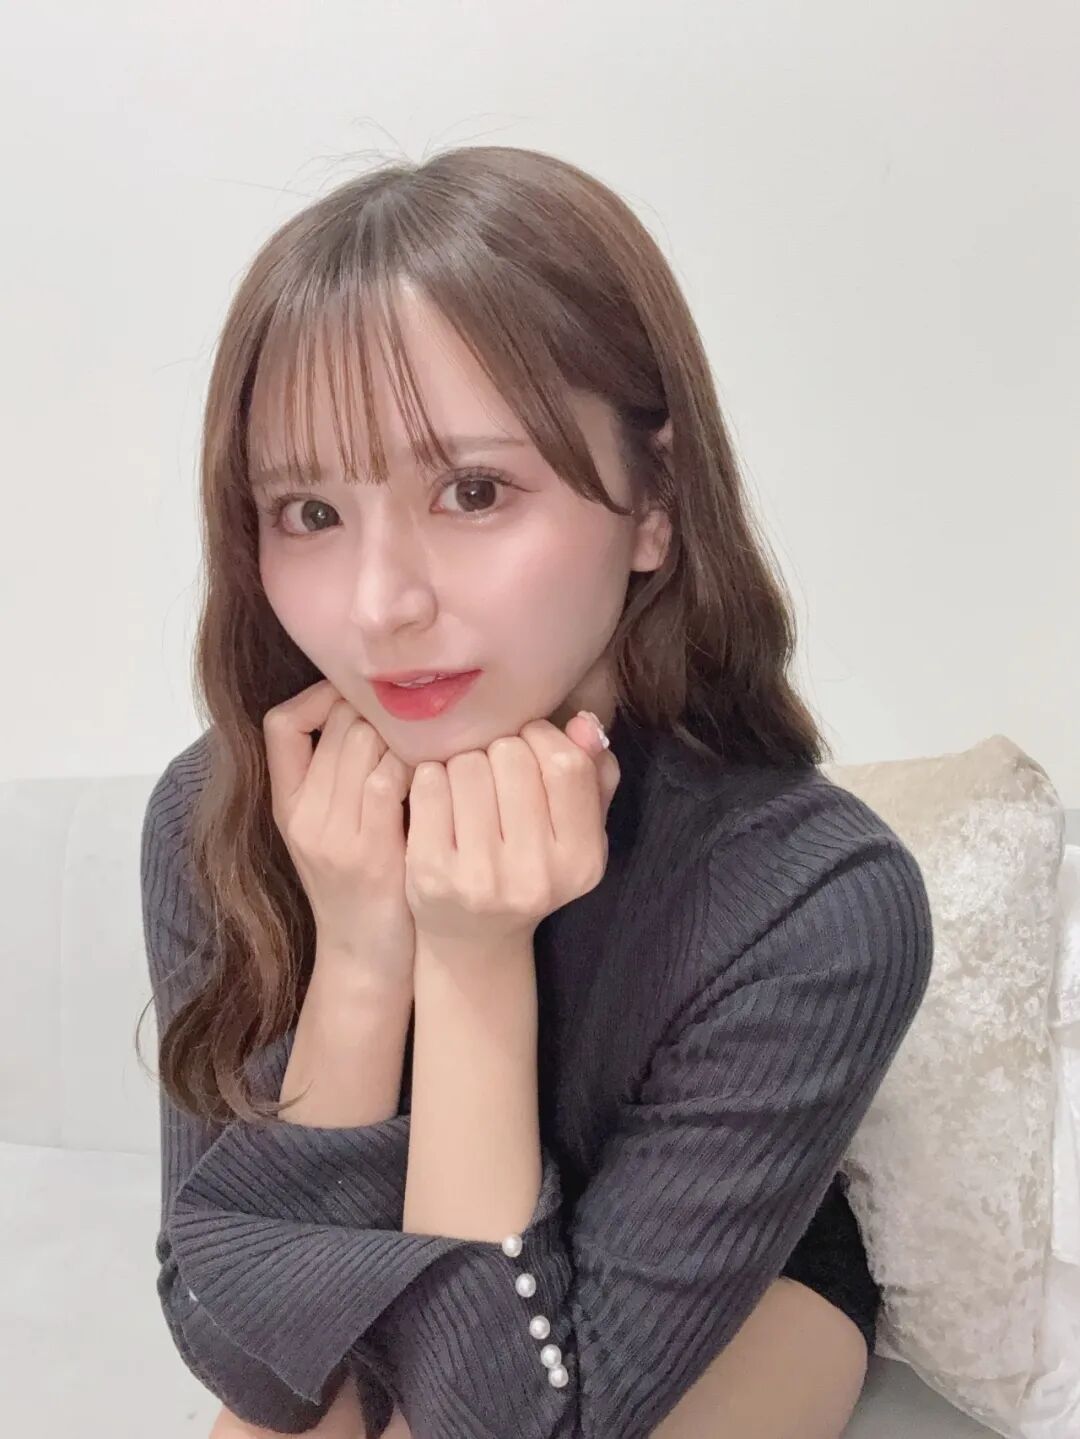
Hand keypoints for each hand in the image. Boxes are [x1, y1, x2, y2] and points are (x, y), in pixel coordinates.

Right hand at [263, 679, 416, 988]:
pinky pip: (387, 779)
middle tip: (419, 727)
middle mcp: (302, 815)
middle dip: (382, 714)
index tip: (362, 705)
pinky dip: (416, 767)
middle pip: (337, 723)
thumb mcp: (334, 831)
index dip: (321, 698)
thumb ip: (340, 779)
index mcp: (287, 805)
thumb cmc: (364, 890)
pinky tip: (438, 777)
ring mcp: (331, 834)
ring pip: (364, 742)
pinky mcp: (366, 853)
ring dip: (406, 737)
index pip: (282, 723)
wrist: (366, 963)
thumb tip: (377, 712)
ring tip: (432, 748)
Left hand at [404, 710, 619, 955]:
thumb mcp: (577, 831)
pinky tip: (439, 795)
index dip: (542, 738)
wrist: (475, 938)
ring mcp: (480, 877)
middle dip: (499, 749)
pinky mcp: (431, 873)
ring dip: (463, 762)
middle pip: (511, 757)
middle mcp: (535, 874)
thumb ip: (593, 774)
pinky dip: (432, 776)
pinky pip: (429, 784)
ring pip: (467, 765)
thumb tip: (583, 722)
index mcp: (581, 859)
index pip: (565, 765)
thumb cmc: (530, 866)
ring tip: (467, 784)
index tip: (529, 743)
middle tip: (493, 768)